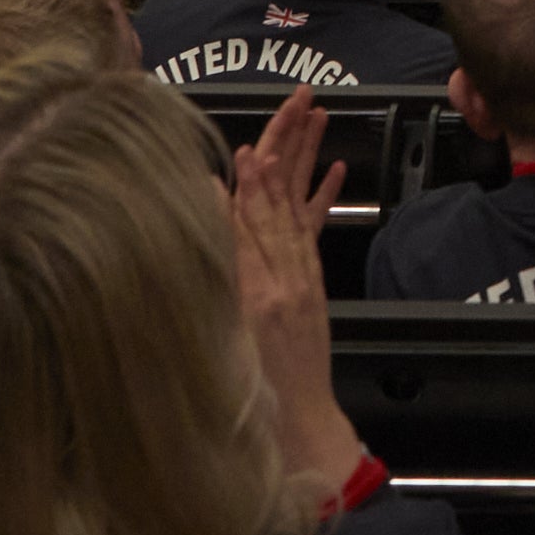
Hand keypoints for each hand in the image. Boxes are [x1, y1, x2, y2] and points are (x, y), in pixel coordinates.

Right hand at [231, 89, 363, 495]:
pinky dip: (322, 197)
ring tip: (316, 114)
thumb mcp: (218, 355)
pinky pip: (315, 233)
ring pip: (298, 205)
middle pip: (279, 202)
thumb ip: (213, 292)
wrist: (298, 435)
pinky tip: (334, 168)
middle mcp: (283, 283)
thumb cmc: (249, 405)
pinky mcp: (311, 290)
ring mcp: (301, 283)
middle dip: (286, 147)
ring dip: (305, 157)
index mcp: (254, 298)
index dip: (245, 189)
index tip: (244, 150)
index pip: (246, 230)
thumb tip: (200, 247)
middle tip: (298, 100)